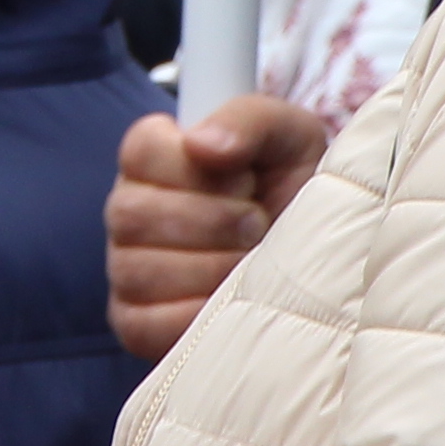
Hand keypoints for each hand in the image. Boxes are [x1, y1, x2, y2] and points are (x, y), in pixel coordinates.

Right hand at [103, 96, 328, 361]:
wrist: (318, 263)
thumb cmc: (298, 194)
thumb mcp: (291, 140)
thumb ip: (248, 120)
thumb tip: (200, 144)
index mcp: (155, 157)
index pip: (139, 151)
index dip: (195, 169)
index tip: (243, 179)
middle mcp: (129, 210)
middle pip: (132, 214)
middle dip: (213, 222)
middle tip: (257, 224)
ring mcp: (126, 269)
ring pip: (138, 270)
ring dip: (211, 268)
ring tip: (249, 261)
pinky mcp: (134, 323)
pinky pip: (143, 324)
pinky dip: (197, 314)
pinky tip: (229, 298)